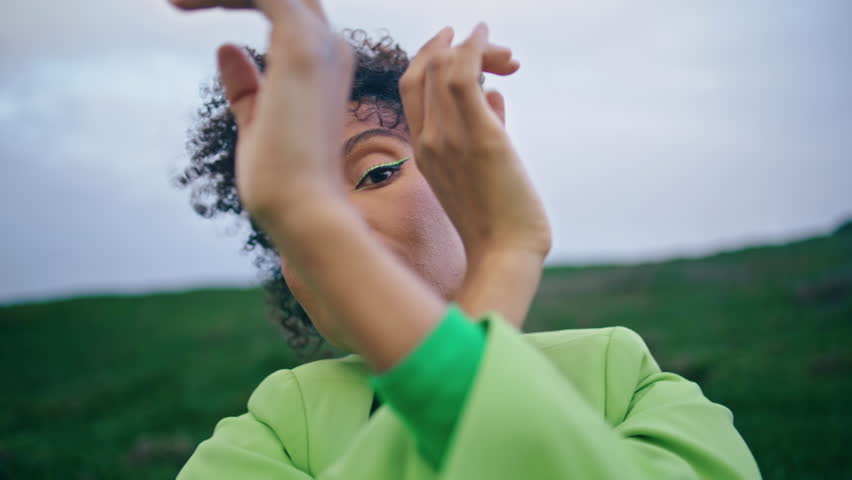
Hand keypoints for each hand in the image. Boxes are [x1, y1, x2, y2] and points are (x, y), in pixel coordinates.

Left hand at [170, 0, 353, 225]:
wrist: (304, 212)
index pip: (284, 6)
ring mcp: (319, 43)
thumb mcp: (255, 122)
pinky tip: (178, 2)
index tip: (182, 3)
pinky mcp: (300, 46)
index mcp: (322, 64)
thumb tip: (227, 49)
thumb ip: (245, 87)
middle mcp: (328, 46)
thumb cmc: (283, 183)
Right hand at [400, 24, 551, 263]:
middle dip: (449, 46)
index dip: (426, 58)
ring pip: (440, 68)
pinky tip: (486, 34)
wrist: (504, 254)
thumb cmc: (496, 221)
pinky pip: (464, 76)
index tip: (451, 42)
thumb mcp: (482, 171)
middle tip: (486, 45)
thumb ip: (486, 128)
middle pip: (420, 72)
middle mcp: (427, 141)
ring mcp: (449, 139)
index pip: (410, 90)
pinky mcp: (480, 137)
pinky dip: (474, 47)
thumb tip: (495, 95)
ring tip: (498, 46)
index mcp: (423, 152)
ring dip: (470, 46)